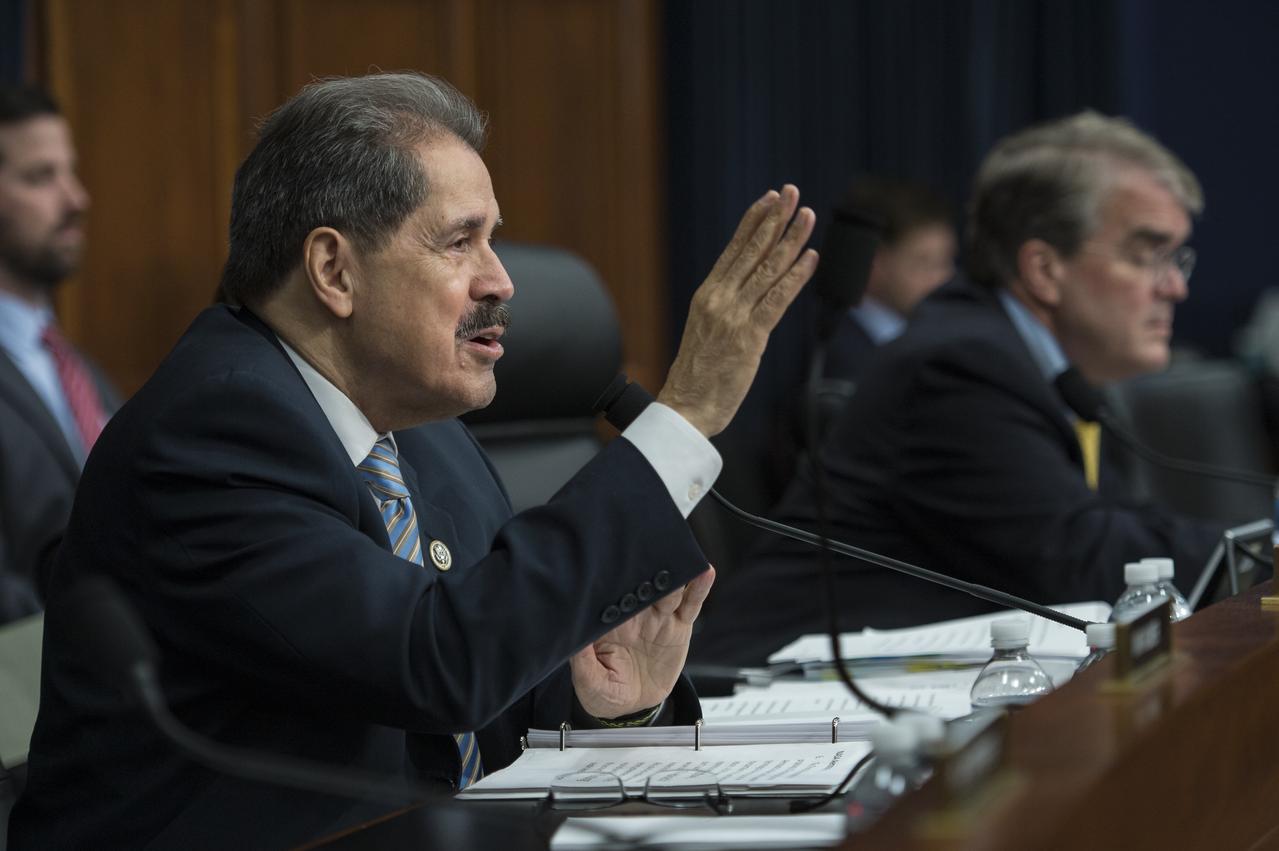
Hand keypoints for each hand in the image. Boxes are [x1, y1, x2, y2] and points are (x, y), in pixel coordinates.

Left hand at [570, 567, 715, 718]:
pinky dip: (699, 588)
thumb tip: (575, 641)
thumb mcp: (589, 682)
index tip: (615, 559)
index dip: (614, 576)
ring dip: (674, 571)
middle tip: (652, 543)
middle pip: (642, 582)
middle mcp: (635, 614)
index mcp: (610, 622)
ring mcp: (658, 618)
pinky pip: (691, 605)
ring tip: (680, 553)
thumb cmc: (605, 691)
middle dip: (647, 563)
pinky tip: (704, 571)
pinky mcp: (679, 626)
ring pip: (669, 589)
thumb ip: (583, 663)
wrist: (634, 707)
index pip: (612, 592)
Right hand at [658, 186, 817, 436]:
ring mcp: (734, 317)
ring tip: (808, 216)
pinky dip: (796, 276)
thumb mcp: (706, 332)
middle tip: (793, 193)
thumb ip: (725, 309)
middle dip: (776, 219)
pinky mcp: (749, 337)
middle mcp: (719, 299)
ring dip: (792, 239)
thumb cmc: (696, 376)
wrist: (685, 408)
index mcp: (706, 295)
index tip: (771, 198)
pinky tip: (811, 257)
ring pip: (768, 270)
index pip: (734, 249)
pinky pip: (777, 300)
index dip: (755, 221)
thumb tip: (748, 293)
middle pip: (753, 251)